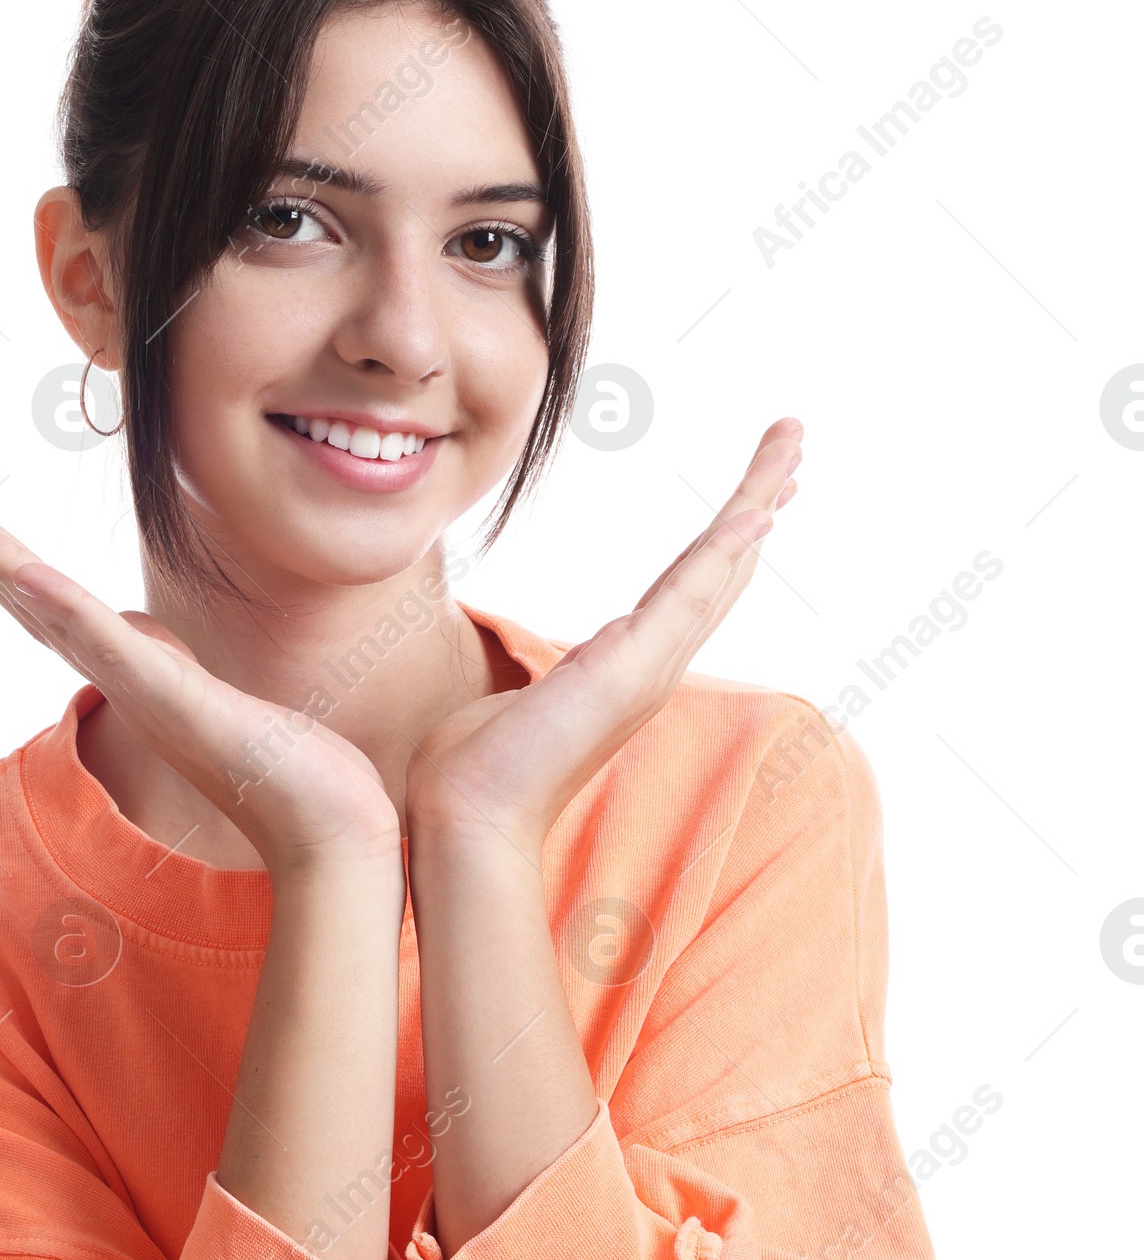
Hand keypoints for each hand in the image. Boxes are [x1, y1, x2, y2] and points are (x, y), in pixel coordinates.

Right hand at [0, 487, 402, 876]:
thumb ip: (173, 673)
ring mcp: (142, 688)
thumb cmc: (288, 775)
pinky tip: (25, 573)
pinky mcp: (172, 696)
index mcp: (135, 677)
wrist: (325, 828)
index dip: (2, 569)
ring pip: (54, 614)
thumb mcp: (217, 702)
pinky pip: (107, 644)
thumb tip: (143, 643)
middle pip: (32, 602)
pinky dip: (62, 607)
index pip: (53, 611)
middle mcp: (124, 682)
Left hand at [404, 419, 803, 856]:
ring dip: (757, 497)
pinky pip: (692, 591)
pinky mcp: (632, 668)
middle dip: (760, 499)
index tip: (758, 496)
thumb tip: (516, 692)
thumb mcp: (514, 705)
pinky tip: (760, 506)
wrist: (465, 818)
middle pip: (723, 567)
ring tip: (791, 441)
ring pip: (720, 565)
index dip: (728, 538)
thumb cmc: (475, 772)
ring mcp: (650, 666)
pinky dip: (727, 545)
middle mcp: (654, 665)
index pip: (692, 588)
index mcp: (627, 669)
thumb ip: (532, 686)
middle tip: (793, 443)